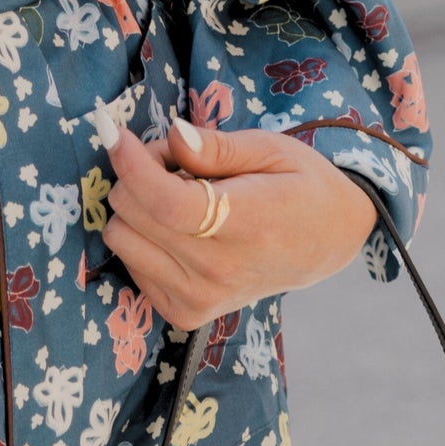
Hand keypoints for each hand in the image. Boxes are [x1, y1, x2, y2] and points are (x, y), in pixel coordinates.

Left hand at [95, 108, 376, 330]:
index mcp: (247, 226)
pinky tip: (174, 225)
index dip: (131, 163)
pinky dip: (140, 236)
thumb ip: (217, 146)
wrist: (330, 240)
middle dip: (137, 172)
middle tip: (173, 161)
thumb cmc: (301, 184)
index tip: (115, 131)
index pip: (167, 202)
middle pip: (133, 214)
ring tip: (176, 193)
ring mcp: (201, 299)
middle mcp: (219, 272)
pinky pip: (131, 266)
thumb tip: (172, 137)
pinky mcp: (187, 313)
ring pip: (122, 239)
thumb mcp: (271, 148)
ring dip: (135, 205)